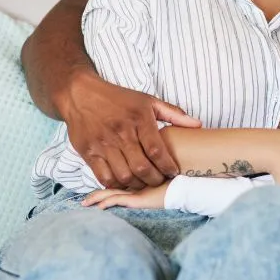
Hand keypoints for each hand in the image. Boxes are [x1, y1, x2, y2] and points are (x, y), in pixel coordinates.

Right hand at [60, 69, 199, 189]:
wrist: (81, 94)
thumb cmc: (118, 98)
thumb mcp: (148, 100)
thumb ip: (174, 114)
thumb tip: (198, 125)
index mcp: (139, 119)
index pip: (157, 151)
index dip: (168, 166)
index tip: (174, 172)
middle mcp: (121, 133)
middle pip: (142, 168)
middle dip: (155, 180)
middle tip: (161, 181)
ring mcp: (103, 144)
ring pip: (124, 176)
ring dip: (137, 185)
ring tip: (144, 183)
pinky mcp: (89, 153)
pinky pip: (104, 177)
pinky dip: (116, 185)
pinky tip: (124, 182)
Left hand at [81, 183, 168, 209]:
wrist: (184, 191)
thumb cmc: (174, 189)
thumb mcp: (157, 190)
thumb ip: (146, 188)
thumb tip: (134, 194)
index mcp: (137, 184)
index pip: (116, 185)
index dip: (104, 188)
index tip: (92, 195)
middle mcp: (134, 186)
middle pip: (110, 188)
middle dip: (96, 194)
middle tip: (83, 201)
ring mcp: (135, 191)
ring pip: (111, 193)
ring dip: (96, 199)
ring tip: (85, 204)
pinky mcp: (137, 198)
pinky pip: (118, 200)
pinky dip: (107, 203)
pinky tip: (98, 207)